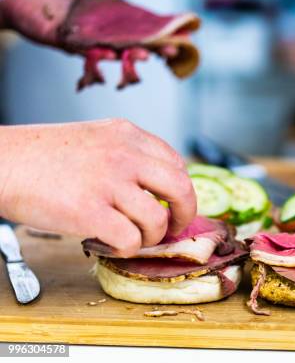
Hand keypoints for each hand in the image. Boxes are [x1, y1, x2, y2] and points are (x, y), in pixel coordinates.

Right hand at [0, 118, 195, 256]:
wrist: (1, 162)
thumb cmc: (43, 156)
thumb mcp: (95, 139)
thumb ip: (128, 155)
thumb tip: (158, 188)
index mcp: (128, 134)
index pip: (177, 163)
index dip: (180, 190)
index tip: (172, 204)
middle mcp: (125, 154)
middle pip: (182, 188)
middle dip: (185, 215)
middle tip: (174, 228)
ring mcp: (109, 182)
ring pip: (157, 221)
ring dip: (148, 238)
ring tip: (128, 237)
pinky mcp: (90, 211)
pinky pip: (130, 241)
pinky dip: (124, 250)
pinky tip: (106, 244)